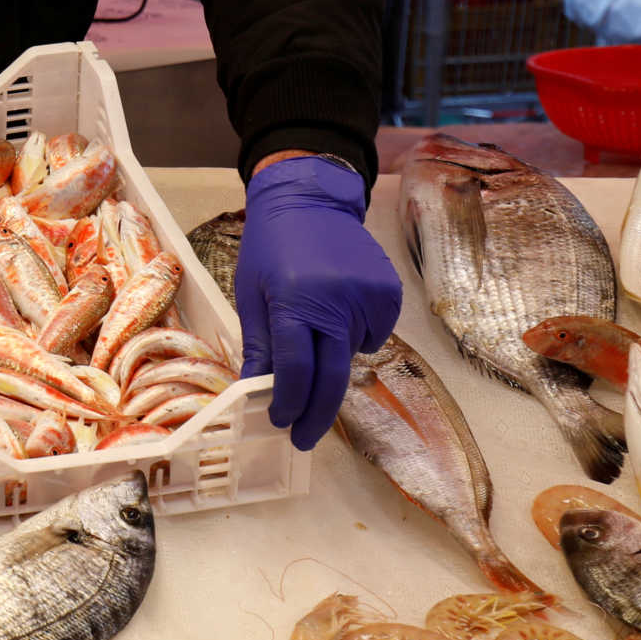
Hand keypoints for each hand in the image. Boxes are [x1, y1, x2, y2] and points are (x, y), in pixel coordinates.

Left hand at [235, 154, 402, 450]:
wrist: (312, 201)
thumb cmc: (271, 247)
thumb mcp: (251, 292)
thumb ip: (259, 344)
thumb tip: (257, 391)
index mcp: (295, 303)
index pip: (295, 370)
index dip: (289, 403)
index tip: (281, 423)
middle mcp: (336, 304)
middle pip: (332, 378)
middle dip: (317, 415)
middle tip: (304, 438)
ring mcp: (368, 300)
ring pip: (350, 356)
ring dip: (332, 361)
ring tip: (314, 328)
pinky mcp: (389, 295)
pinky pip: (371, 335)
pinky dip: (354, 336)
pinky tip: (338, 309)